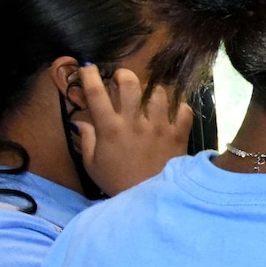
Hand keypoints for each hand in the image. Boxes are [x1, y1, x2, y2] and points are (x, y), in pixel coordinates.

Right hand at [72, 63, 191, 195]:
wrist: (150, 199)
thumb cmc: (118, 181)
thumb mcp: (93, 164)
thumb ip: (87, 140)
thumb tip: (81, 121)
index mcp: (110, 128)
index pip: (97, 93)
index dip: (90, 76)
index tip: (88, 67)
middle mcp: (135, 122)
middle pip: (130, 84)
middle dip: (124, 75)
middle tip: (122, 81)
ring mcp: (159, 126)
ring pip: (158, 92)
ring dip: (152, 90)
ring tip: (150, 97)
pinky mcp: (179, 134)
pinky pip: (184, 110)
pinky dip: (180, 107)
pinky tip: (173, 111)